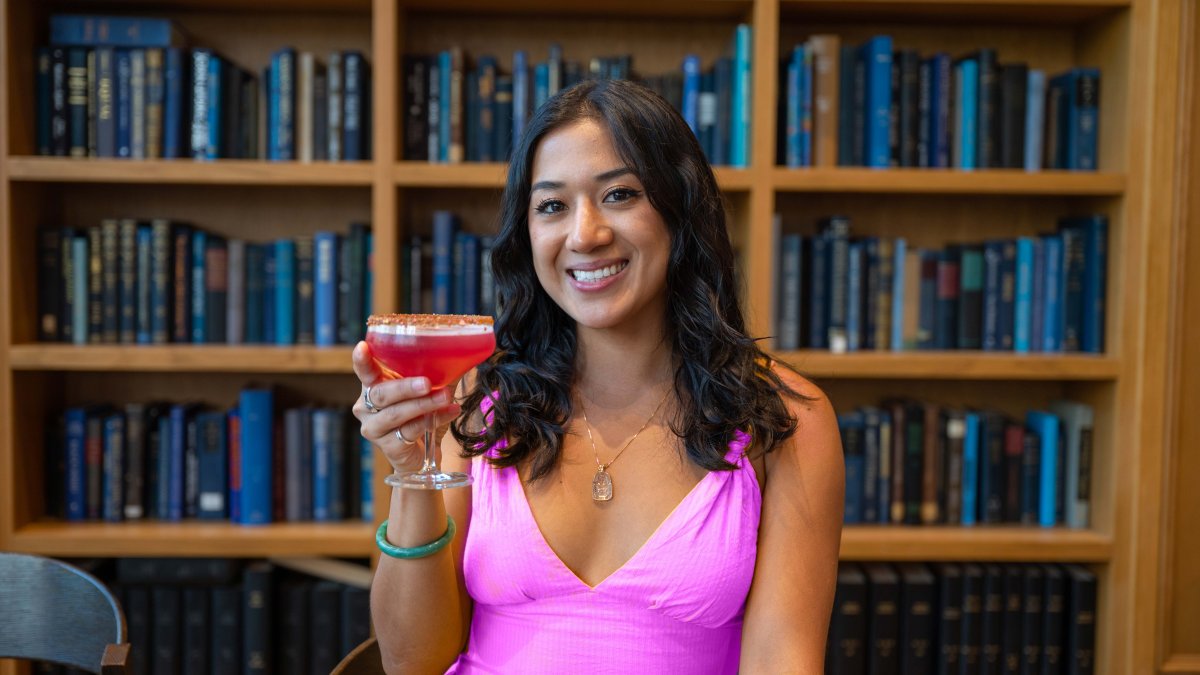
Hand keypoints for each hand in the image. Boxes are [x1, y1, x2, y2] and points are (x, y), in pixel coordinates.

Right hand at [352, 341, 462, 473]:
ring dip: (423, 404)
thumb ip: (433, 371)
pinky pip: (409, 430)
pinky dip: (433, 419)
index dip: (362, 360)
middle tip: (427, 383)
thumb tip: (460, 352)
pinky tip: (450, 412)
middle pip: (380, 393)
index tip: (363, 347)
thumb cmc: (421, 413)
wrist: (423, 451)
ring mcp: (374, 428)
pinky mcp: (387, 447)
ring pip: (395, 414)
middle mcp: (366, 406)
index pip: (364, 370)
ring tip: (445, 397)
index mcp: (373, 385)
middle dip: (405, 387)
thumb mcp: (426, 388)